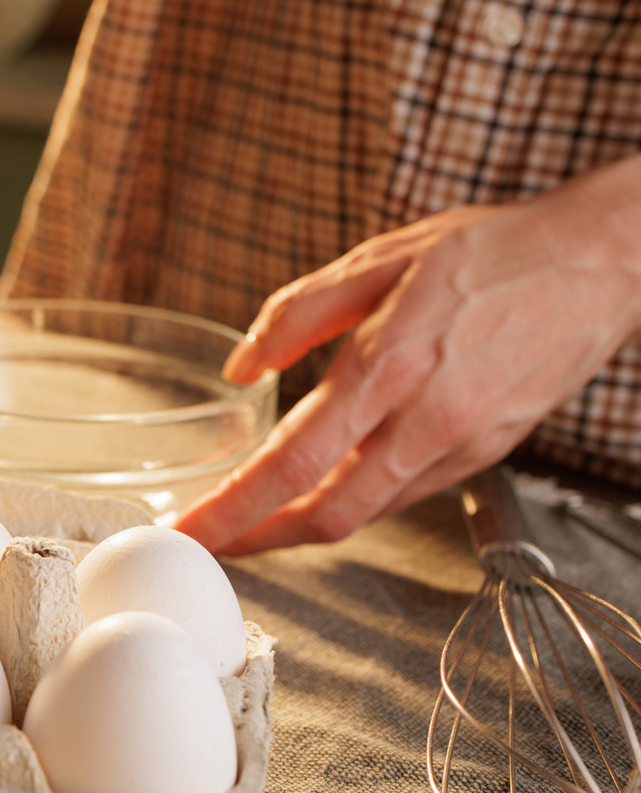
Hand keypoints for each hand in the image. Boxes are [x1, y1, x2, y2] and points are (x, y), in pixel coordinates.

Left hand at [174, 156, 640, 553]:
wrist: (602, 263)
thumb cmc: (492, 252)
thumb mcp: (378, 259)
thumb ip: (297, 314)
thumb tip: (241, 365)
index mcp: (390, 368)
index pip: (294, 462)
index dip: (235, 508)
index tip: (191, 530)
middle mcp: (428, 421)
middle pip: (328, 513)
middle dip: (259, 537)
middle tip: (212, 540)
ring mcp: (463, 445)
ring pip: (366, 511)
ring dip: (303, 523)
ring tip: (255, 517)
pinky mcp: (487, 454)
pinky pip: (406, 493)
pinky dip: (356, 499)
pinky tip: (328, 485)